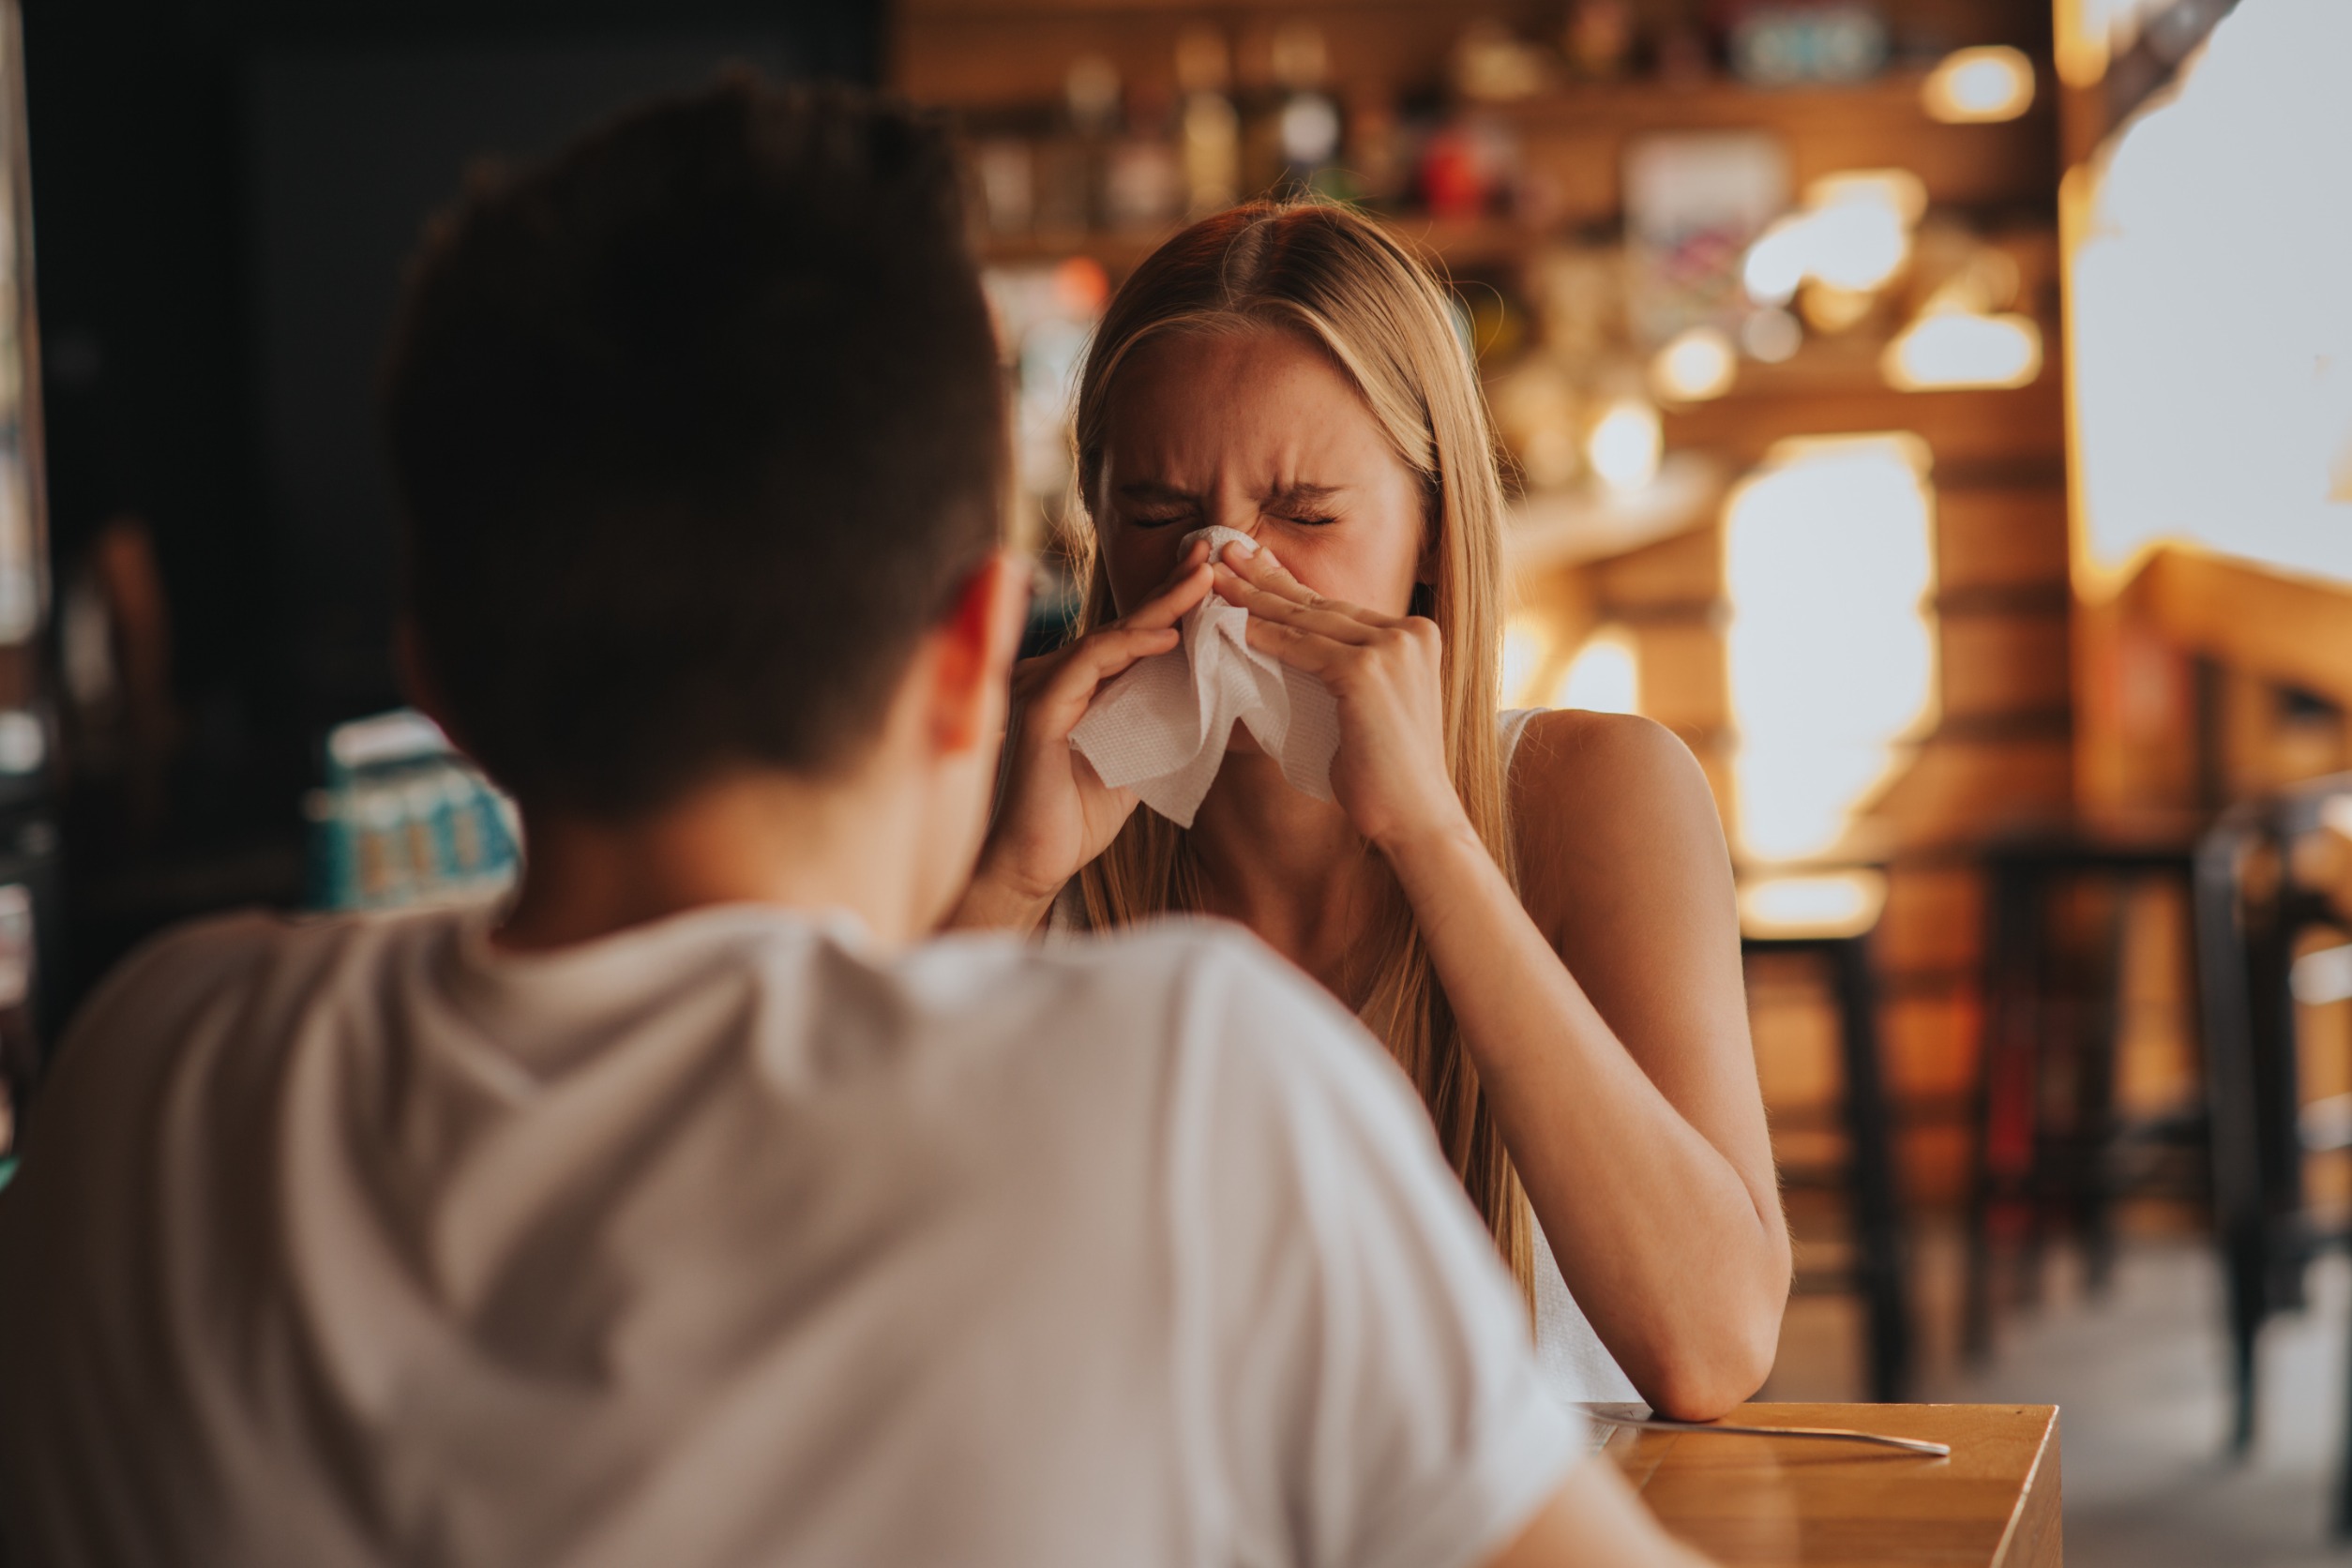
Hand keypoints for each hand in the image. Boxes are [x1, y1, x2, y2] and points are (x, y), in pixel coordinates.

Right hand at [958, 540, 1215, 929]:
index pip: (1129, 637)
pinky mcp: (1037, 712)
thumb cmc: (1075, 816)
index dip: (1170, 604)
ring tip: (1203, 582)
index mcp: (1075, 684)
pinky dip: (1127, 649)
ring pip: (1107, 638)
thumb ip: (1157, 719)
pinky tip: (1167, 638)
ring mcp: (1040, 688)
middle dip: (1170, 589)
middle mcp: (1052, 675)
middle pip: (1120, 626)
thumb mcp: (1134, 756)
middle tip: (1212, 553)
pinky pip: (1085, 667)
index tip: (1211, 575)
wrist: (1030, 866)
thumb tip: (1210, 686)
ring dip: (1160, 610)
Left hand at [1212, 544, 1471, 853]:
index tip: (1253, 564)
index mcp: (1415, 635)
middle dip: (1265, 576)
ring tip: (1215, 579)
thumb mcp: (1366, 707)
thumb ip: (1340, 672)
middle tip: (1223, 549)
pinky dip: (1263, 636)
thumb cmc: (1386, 775)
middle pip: (1319, 603)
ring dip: (1254, 597)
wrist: (1417, 818)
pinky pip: (1301, 647)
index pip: (1336, 606)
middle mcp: (1409, 632)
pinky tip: (1231, 624)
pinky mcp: (1367, 671)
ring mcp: (1392, 648)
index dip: (1289, 584)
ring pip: (1306, 619)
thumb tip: (1284, 648)